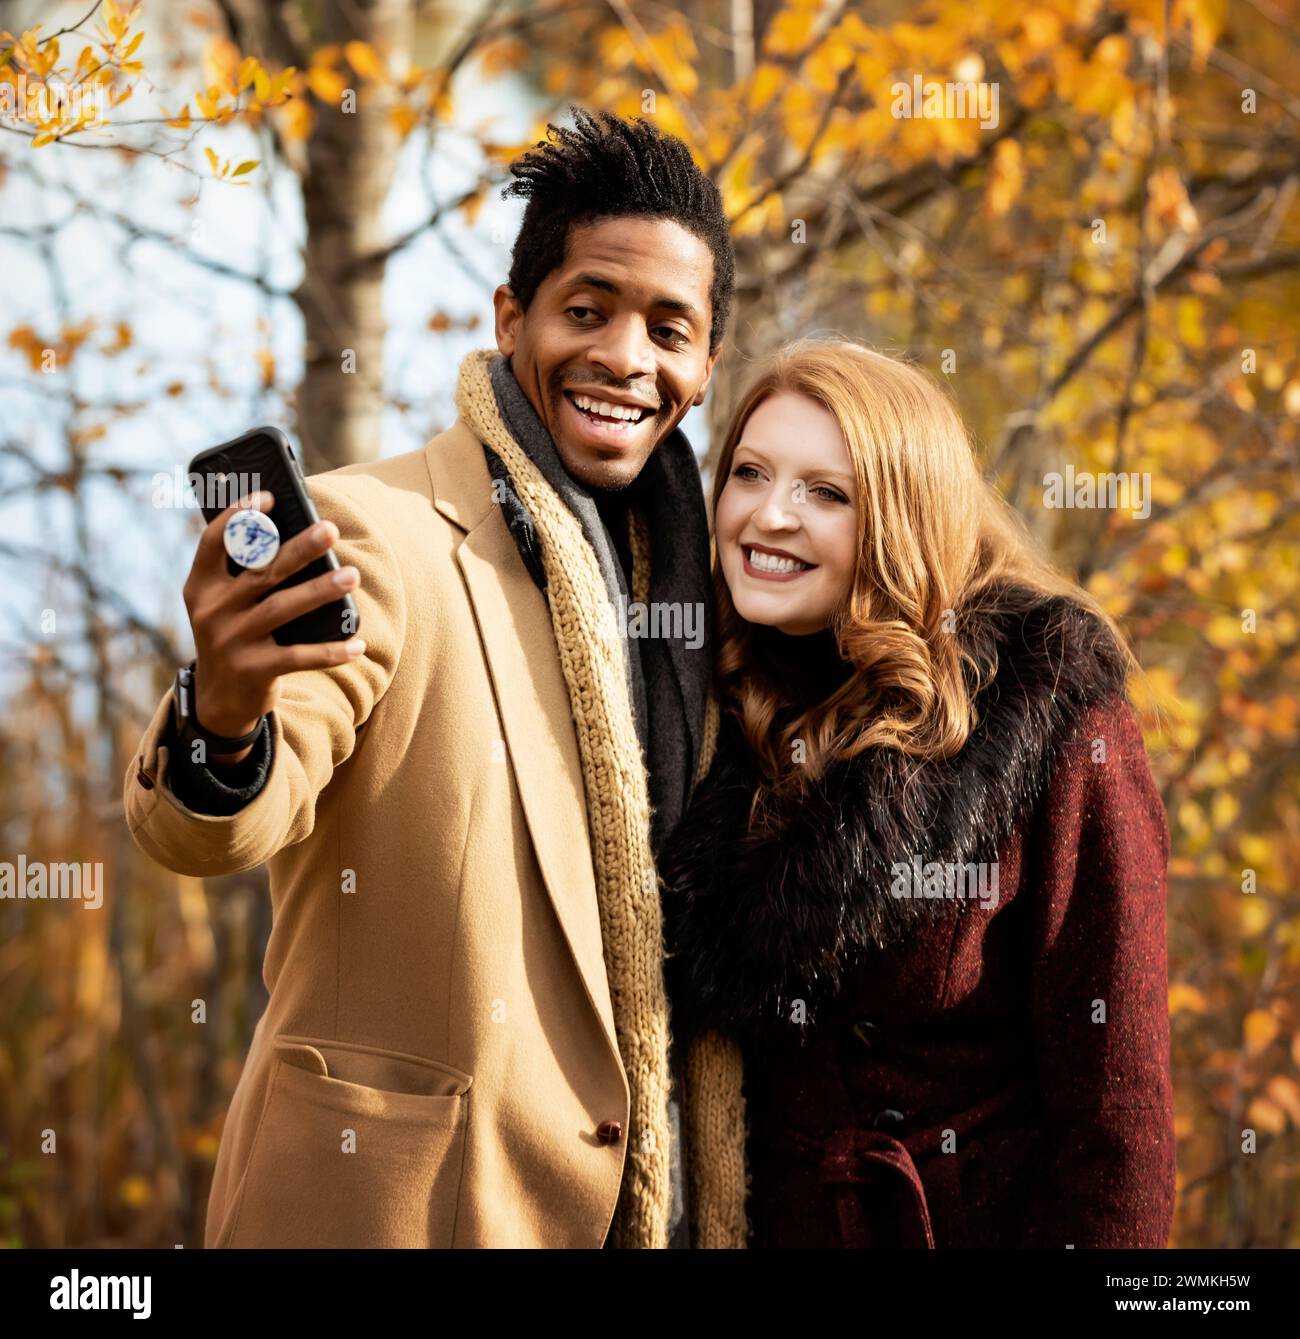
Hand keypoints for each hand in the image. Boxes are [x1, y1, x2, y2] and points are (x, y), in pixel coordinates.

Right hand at [182, 491, 365, 764]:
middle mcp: (211, 612)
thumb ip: (244, 574)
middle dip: (299, 548)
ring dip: (321, 591)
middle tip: (331, 529)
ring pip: (283, 608)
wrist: (221, 698)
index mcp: (201, 587)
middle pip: (261, 572)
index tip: (268, 497)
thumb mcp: (224, 604)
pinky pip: (298, 657)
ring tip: (352, 576)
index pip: (213, 543)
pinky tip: (357, 644)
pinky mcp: (253, 671)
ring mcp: (231, 642)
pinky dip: (331, 651)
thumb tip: (296, 536)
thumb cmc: (235, 634)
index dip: (238, 517)